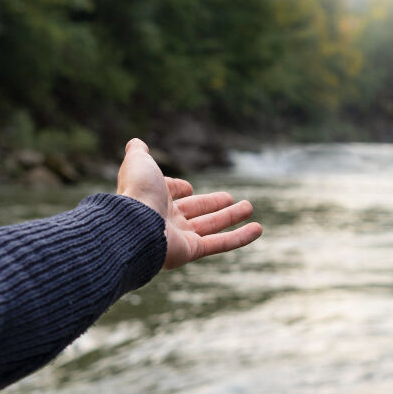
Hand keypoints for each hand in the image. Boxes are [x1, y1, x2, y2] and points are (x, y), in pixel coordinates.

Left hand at [116, 139, 262, 269]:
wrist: (134, 224)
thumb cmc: (138, 192)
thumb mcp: (139, 163)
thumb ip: (139, 152)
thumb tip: (136, 142)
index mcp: (153, 198)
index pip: (171, 194)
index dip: (179, 189)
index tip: (187, 188)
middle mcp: (165, 219)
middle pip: (195, 211)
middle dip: (213, 204)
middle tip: (230, 198)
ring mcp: (179, 237)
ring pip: (211, 226)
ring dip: (231, 217)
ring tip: (249, 207)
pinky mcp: (191, 251)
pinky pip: (220, 244)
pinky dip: (240, 238)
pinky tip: (258, 229)